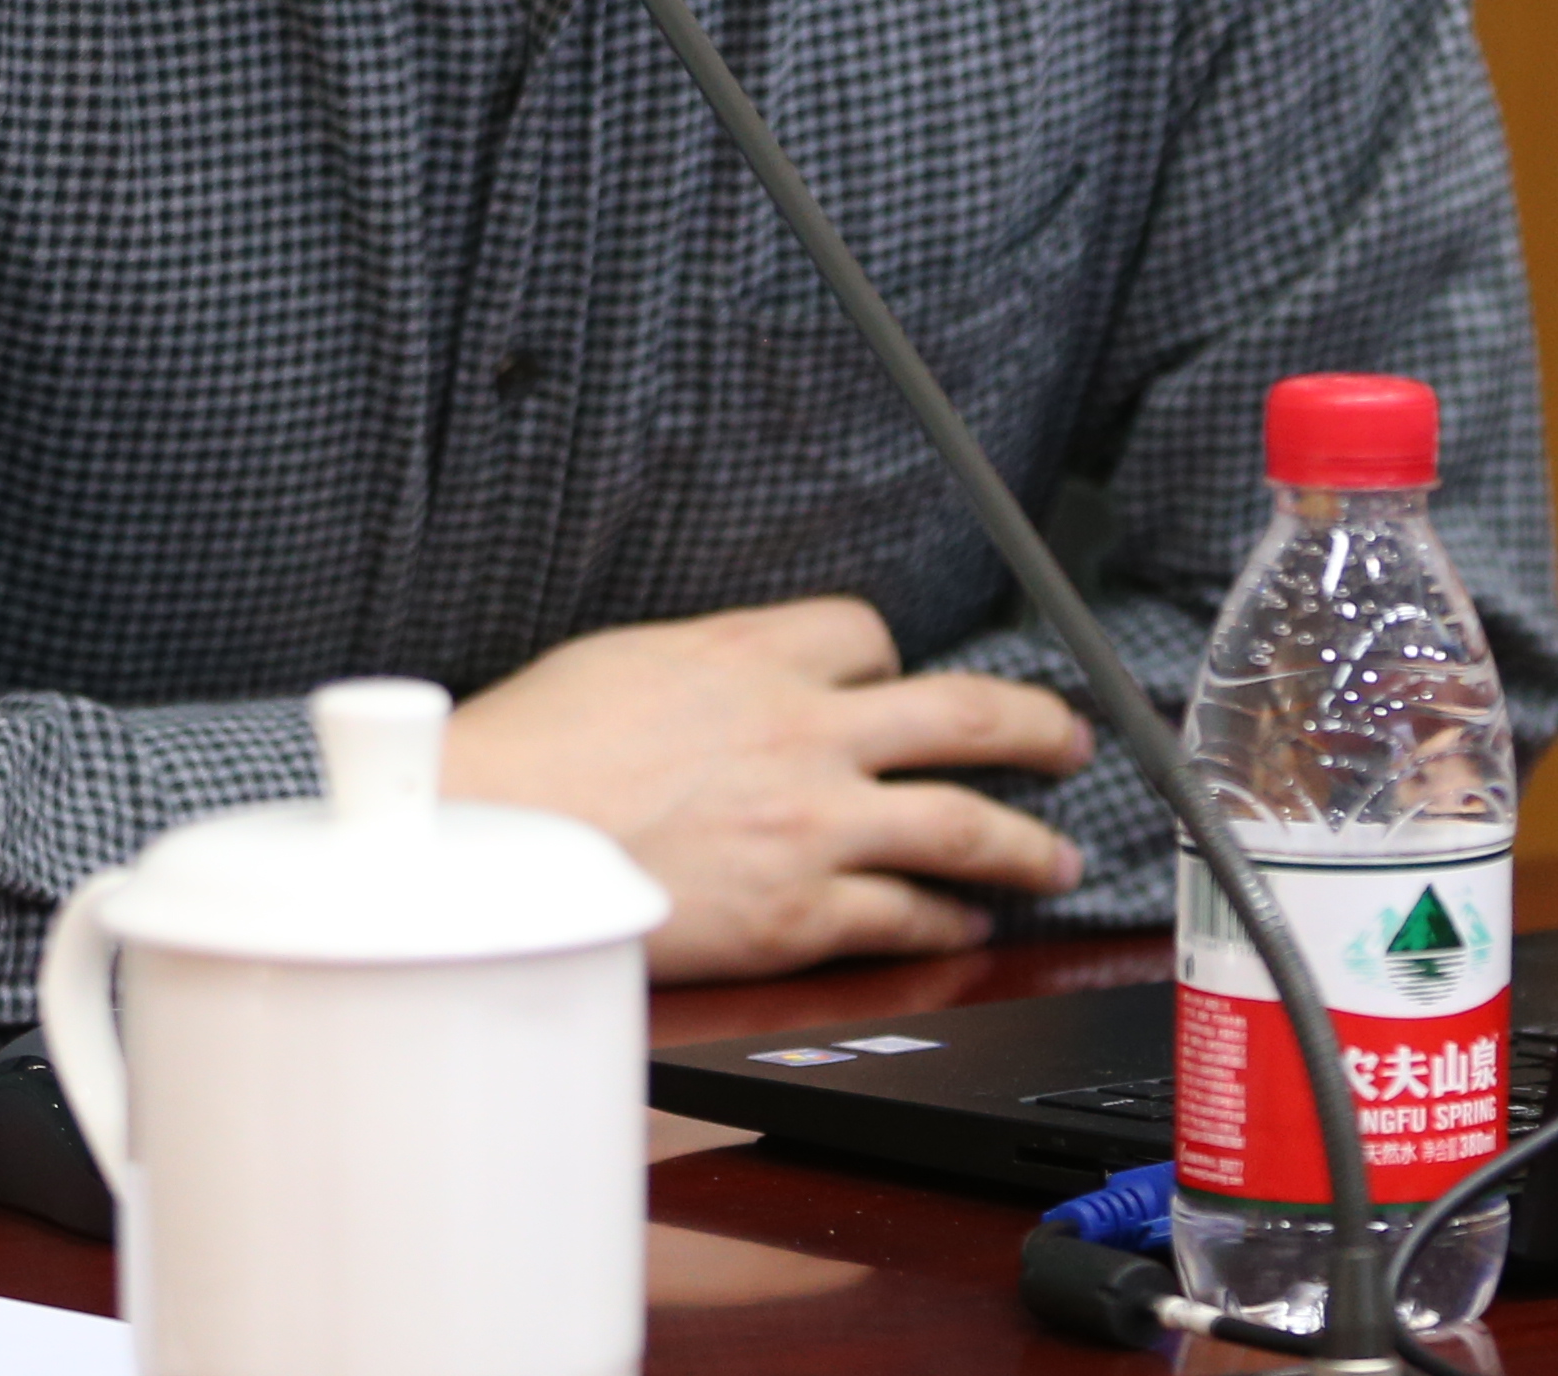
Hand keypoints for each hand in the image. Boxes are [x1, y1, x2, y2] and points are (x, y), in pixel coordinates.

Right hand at [439, 594, 1094, 976]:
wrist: (486, 845)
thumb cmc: (530, 755)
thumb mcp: (626, 658)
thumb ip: (710, 665)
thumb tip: (742, 677)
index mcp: (756, 652)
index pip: (871, 636)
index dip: (893, 664)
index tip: (901, 684)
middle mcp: (806, 730)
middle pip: (966, 713)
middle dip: (1037, 726)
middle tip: (1072, 738)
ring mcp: (812, 824)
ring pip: (964, 824)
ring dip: (1028, 841)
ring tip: (1059, 854)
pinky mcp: (797, 913)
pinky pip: (905, 914)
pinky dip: (949, 918)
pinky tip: (967, 921)